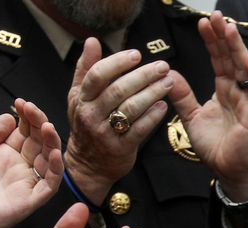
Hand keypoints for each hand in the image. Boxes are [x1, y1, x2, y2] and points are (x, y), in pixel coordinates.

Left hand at [0, 99, 62, 227]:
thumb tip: (10, 117)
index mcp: (5, 155)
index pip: (25, 132)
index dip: (27, 116)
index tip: (20, 102)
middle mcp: (19, 168)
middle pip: (40, 142)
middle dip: (39, 123)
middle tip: (31, 109)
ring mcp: (25, 184)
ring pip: (50, 161)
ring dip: (52, 142)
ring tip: (46, 126)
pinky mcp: (29, 201)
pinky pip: (49, 185)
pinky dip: (56, 169)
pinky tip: (53, 152)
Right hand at [64, 38, 172, 204]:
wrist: (88, 166)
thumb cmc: (87, 126)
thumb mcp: (79, 98)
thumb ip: (86, 70)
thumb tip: (92, 41)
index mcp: (81, 99)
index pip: (98, 75)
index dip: (118, 63)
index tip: (137, 55)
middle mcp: (91, 115)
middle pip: (118, 90)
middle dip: (143, 76)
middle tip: (163, 67)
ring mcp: (105, 133)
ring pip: (130, 108)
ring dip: (152, 93)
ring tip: (168, 83)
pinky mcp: (120, 149)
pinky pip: (139, 130)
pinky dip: (153, 117)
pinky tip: (164, 107)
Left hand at [167, 11, 247, 200]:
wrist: (228, 171)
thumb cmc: (215, 147)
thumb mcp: (192, 118)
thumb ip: (182, 96)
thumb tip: (168, 74)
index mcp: (224, 90)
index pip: (219, 59)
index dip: (211, 41)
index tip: (202, 23)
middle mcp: (239, 91)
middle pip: (232, 58)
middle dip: (224, 36)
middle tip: (215, 15)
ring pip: (245, 68)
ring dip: (237, 48)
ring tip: (228, 29)